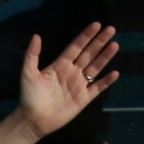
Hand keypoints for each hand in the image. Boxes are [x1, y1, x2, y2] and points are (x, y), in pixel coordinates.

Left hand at [17, 21, 119, 136]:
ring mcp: (79, 85)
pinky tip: (115, 73)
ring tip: (115, 45)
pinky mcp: (84, 99)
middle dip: (99, 42)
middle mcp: (72, 72)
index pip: (76, 47)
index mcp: (61, 64)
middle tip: (111, 29)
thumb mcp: (28, 73)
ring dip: (105, 57)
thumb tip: (36, 35)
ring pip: (95, 67)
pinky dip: (106, 81)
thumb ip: (32, 55)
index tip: (97, 24)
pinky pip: (98, 88)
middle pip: (89, 54)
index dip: (86, 36)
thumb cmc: (30, 96)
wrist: (33, 119)